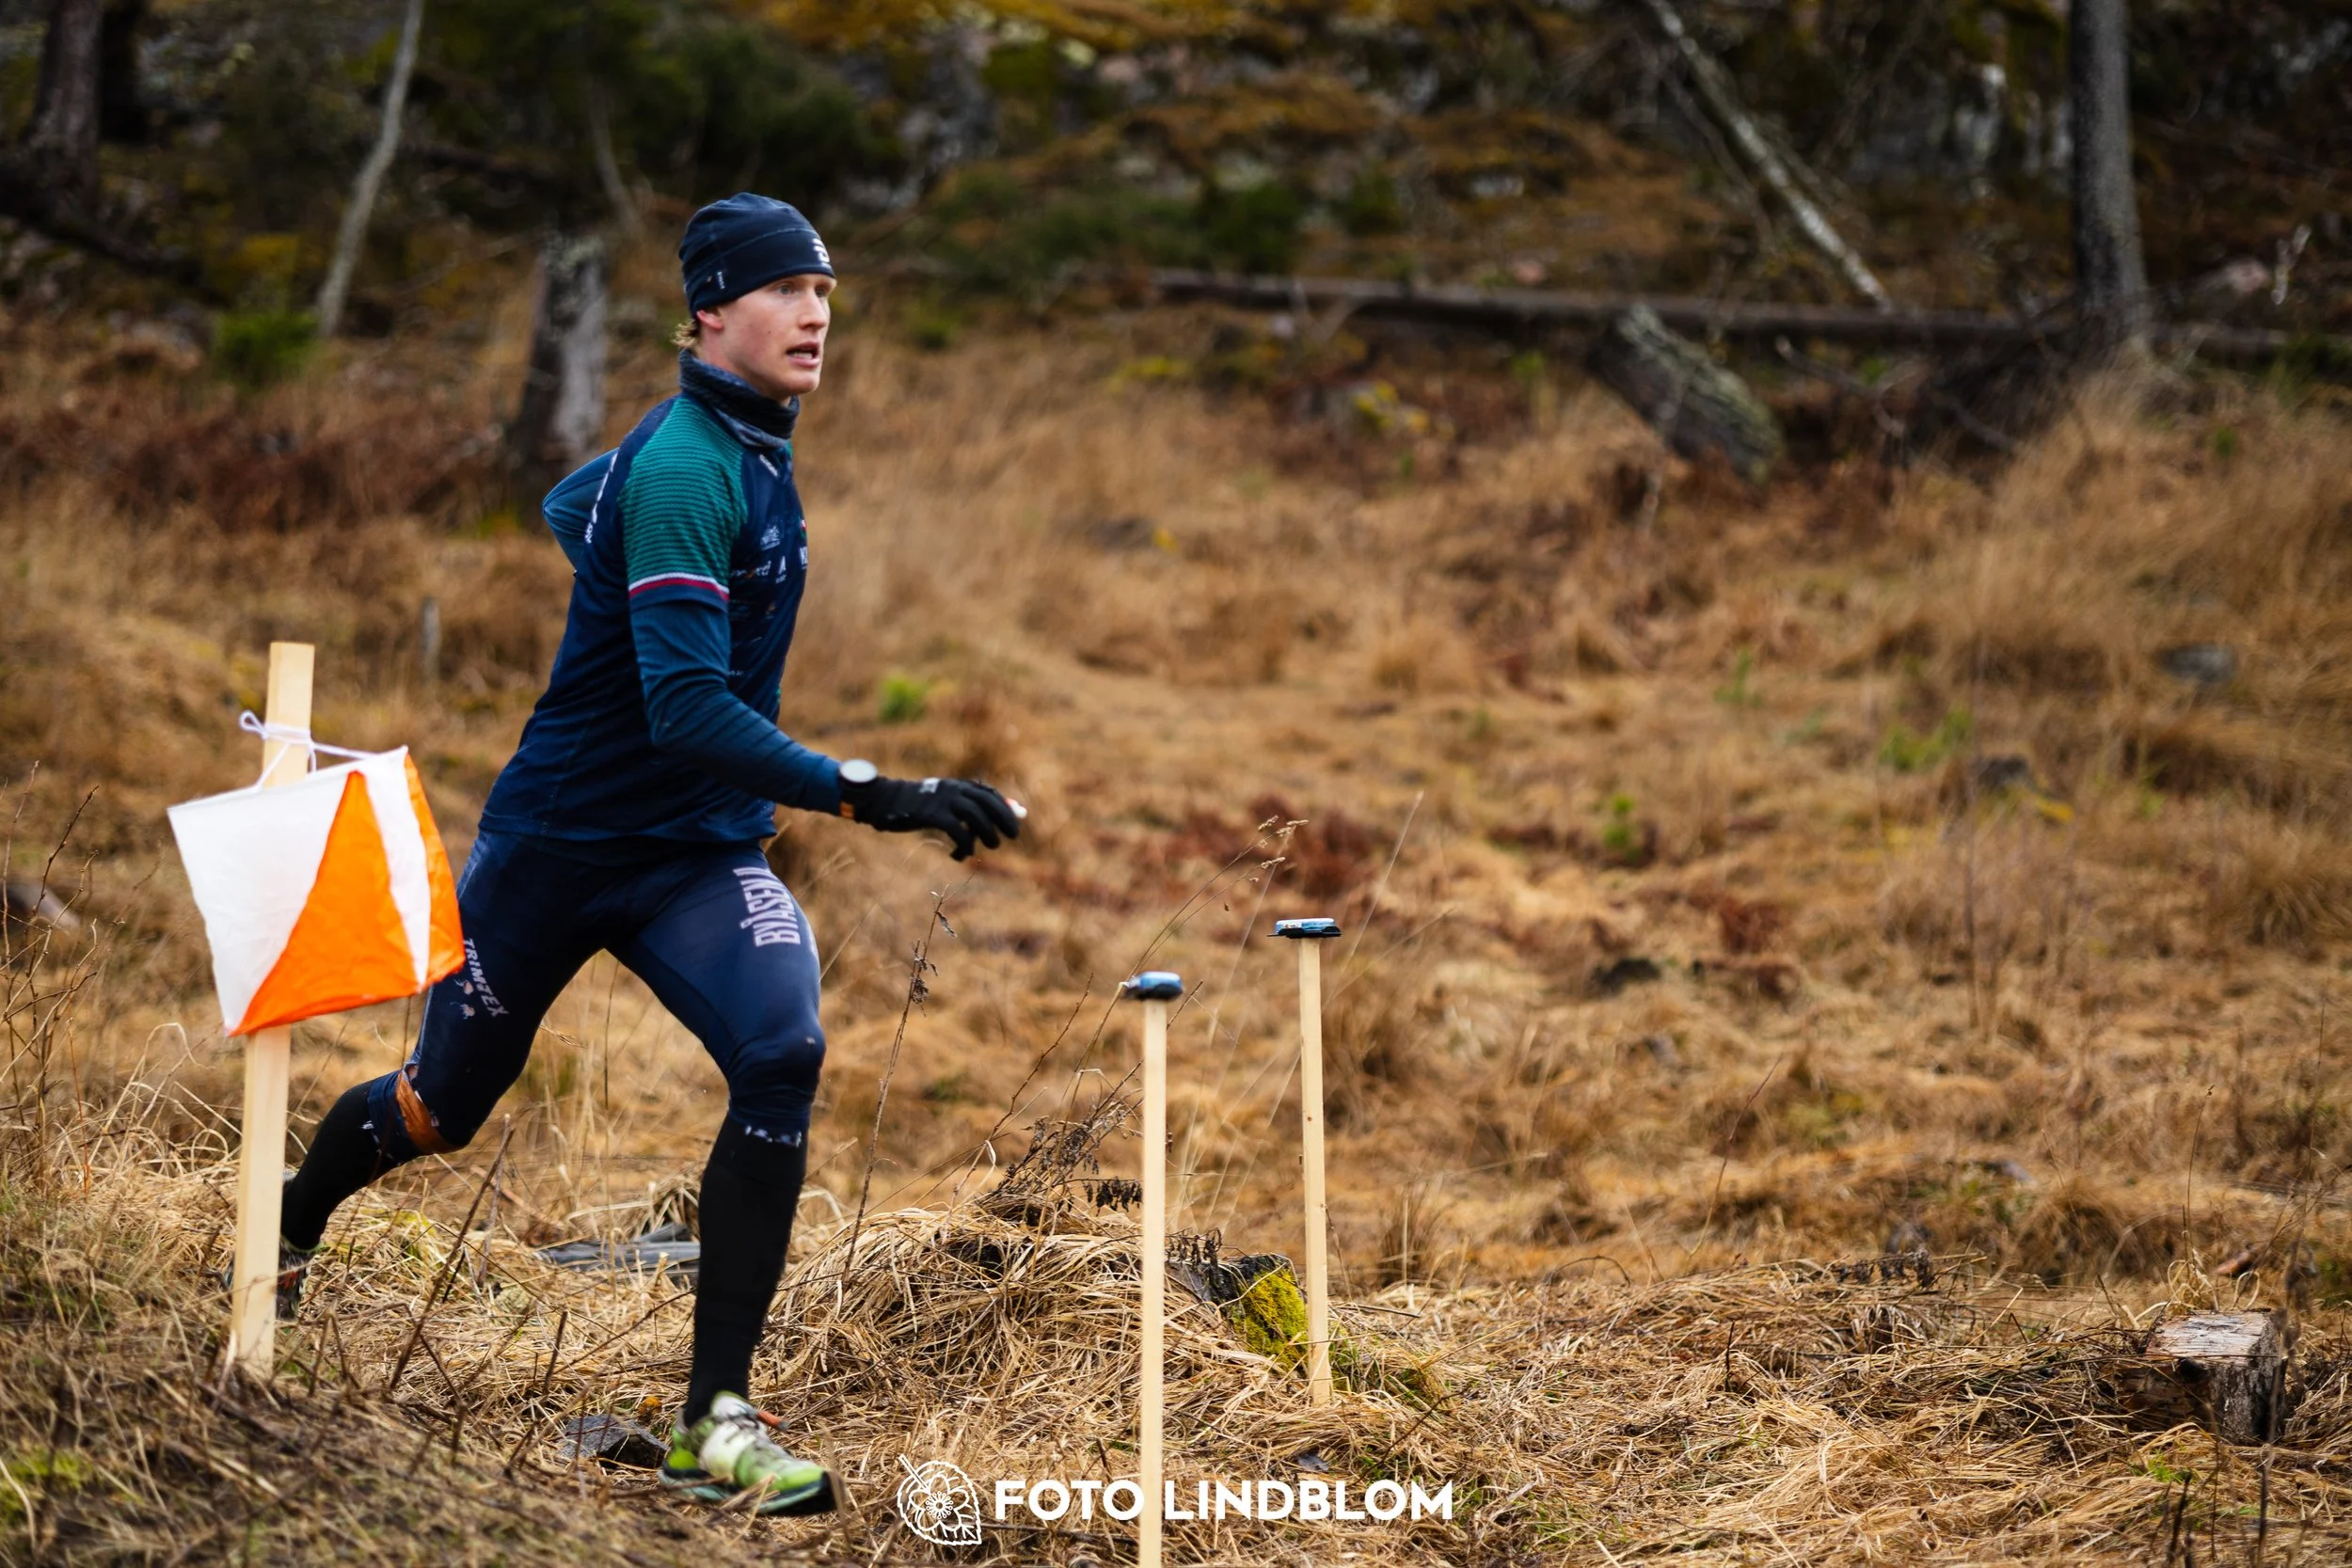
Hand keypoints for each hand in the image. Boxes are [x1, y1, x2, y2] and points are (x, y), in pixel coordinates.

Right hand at [839, 771, 1021, 860]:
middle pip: (987, 802)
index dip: (1005, 805)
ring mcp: (942, 800)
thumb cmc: (917, 804)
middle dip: (1004, 819)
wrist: (884, 800)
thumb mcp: (943, 800)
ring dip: (987, 833)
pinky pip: (956, 830)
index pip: (989, 792)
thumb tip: (987, 813)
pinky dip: (963, 845)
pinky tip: (959, 855)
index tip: (1018, 817)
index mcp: (957, 785)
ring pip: (975, 816)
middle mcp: (953, 789)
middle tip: (1012, 836)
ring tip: (990, 846)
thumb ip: (966, 805)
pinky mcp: (931, 814)